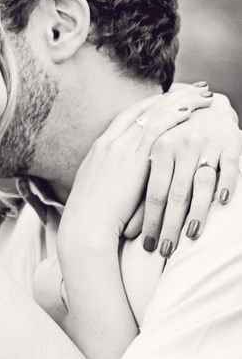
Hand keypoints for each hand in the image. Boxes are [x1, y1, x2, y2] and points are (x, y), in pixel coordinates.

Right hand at [61, 87, 212, 251]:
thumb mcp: (95, 190)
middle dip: (167, 97)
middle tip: (189, 88)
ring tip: (200, 94)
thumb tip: (118, 181)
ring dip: (179, 101)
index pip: (126, 117)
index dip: (148, 105)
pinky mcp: (133, 157)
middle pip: (142, 109)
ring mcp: (120, 147)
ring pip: (153, 114)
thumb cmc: (91, 218)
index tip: (165, 99)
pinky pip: (157, 128)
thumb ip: (108, 177)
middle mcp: (108, 142)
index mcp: (98, 149)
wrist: (85, 226)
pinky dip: (174, 115)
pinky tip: (190, 110)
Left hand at [128, 87, 239, 255]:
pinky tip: (222, 202)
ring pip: (201, 184)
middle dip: (169, 224)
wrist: (206, 109)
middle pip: (175, 193)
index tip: (146, 244)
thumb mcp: (156, 156)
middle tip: (164, 249)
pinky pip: (230, 167)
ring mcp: (207, 144)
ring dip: (197, 212)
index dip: (150, 220)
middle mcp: (181, 146)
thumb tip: (128, 229)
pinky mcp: (231, 144)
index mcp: (158, 149)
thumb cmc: (175, 142)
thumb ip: (144, 186)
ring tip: (190, 236)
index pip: (153, 192)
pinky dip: (226, 184)